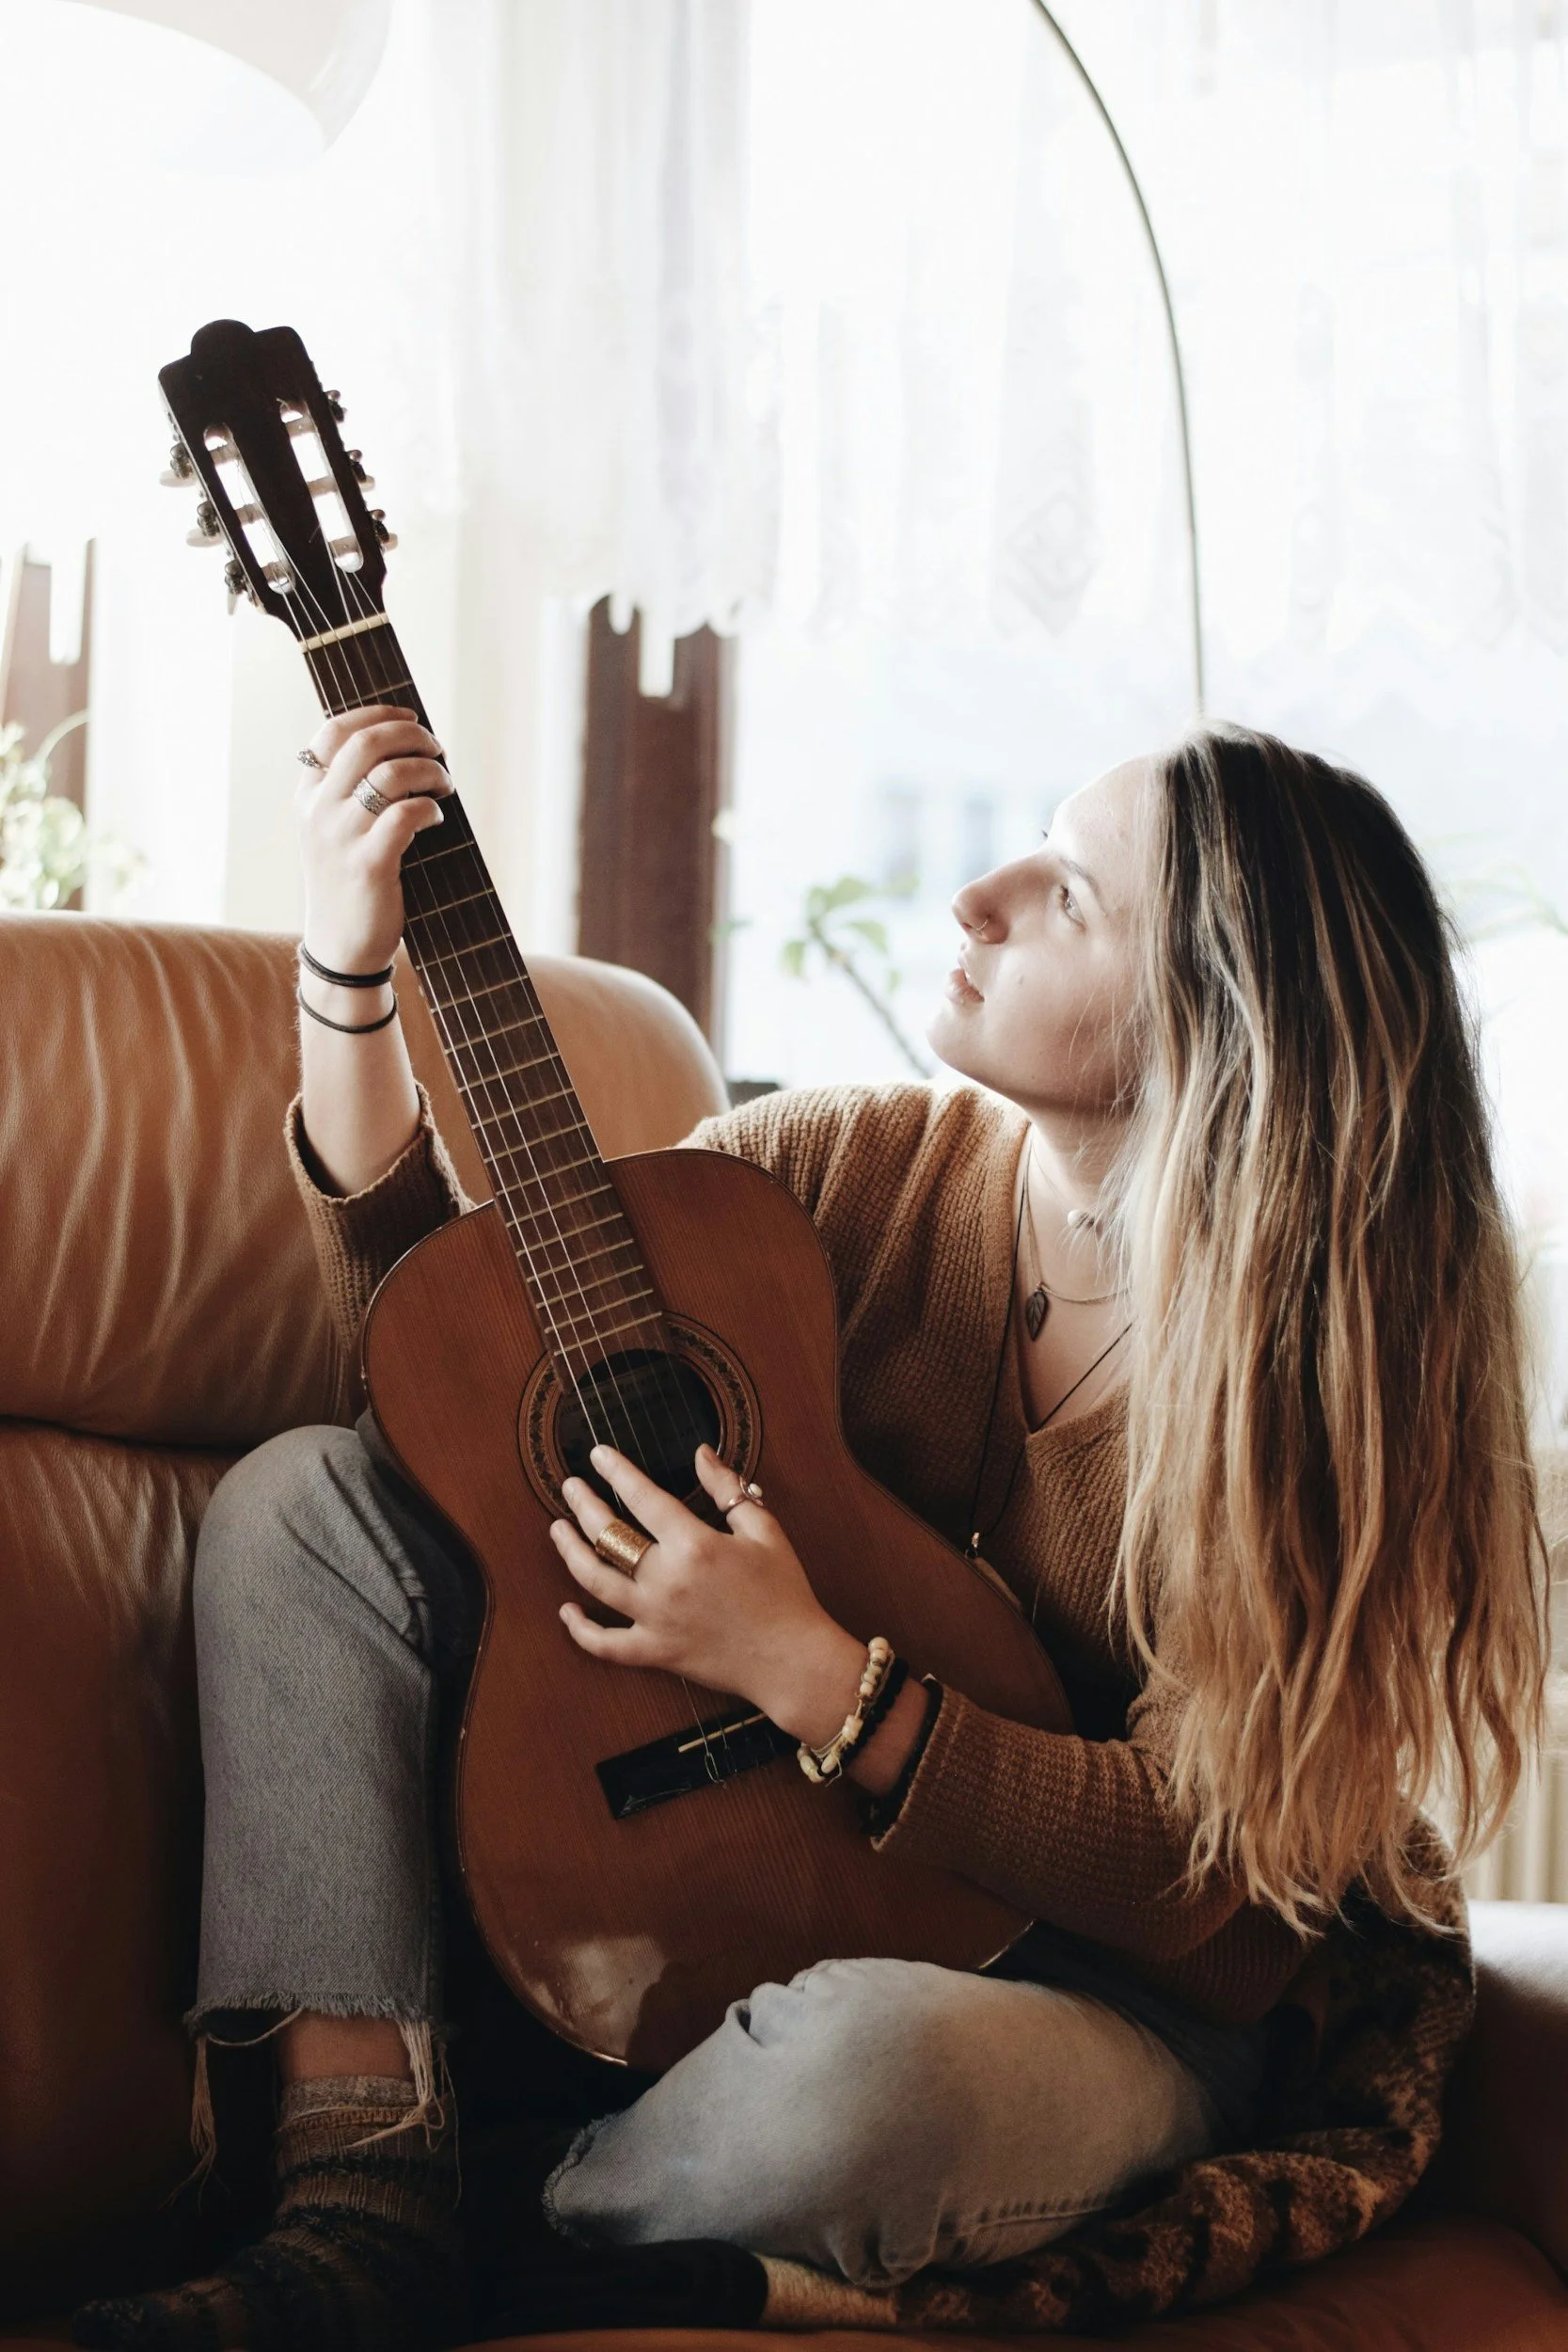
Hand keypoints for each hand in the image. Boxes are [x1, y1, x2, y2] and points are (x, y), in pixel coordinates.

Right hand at [296, 705, 453, 973]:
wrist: (341, 946)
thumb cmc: (349, 882)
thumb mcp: (336, 830)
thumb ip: (353, 790)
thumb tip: (406, 746)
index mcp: (308, 795)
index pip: (332, 731)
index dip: (376, 713)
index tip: (410, 716)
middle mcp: (319, 810)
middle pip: (366, 743)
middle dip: (412, 735)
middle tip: (437, 749)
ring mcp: (340, 837)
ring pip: (391, 775)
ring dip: (429, 771)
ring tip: (443, 786)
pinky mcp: (368, 864)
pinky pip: (405, 815)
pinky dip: (429, 809)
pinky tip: (435, 818)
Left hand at [552, 1443, 866, 1741]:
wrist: (792, 1659)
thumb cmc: (784, 1591)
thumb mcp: (764, 1530)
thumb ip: (728, 1489)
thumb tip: (701, 1453)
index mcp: (695, 1545)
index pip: (643, 1498)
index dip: (616, 1472)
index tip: (598, 1455)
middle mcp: (666, 1580)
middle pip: (609, 1536)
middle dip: (584, 1506)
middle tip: (570, 1487)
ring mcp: (656, 1619)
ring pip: (595, 1582)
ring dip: (570, 1553)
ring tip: (558, 1530)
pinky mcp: (655, 1652)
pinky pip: (606, 1644)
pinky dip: (581, 1630)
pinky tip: (566, 1611)